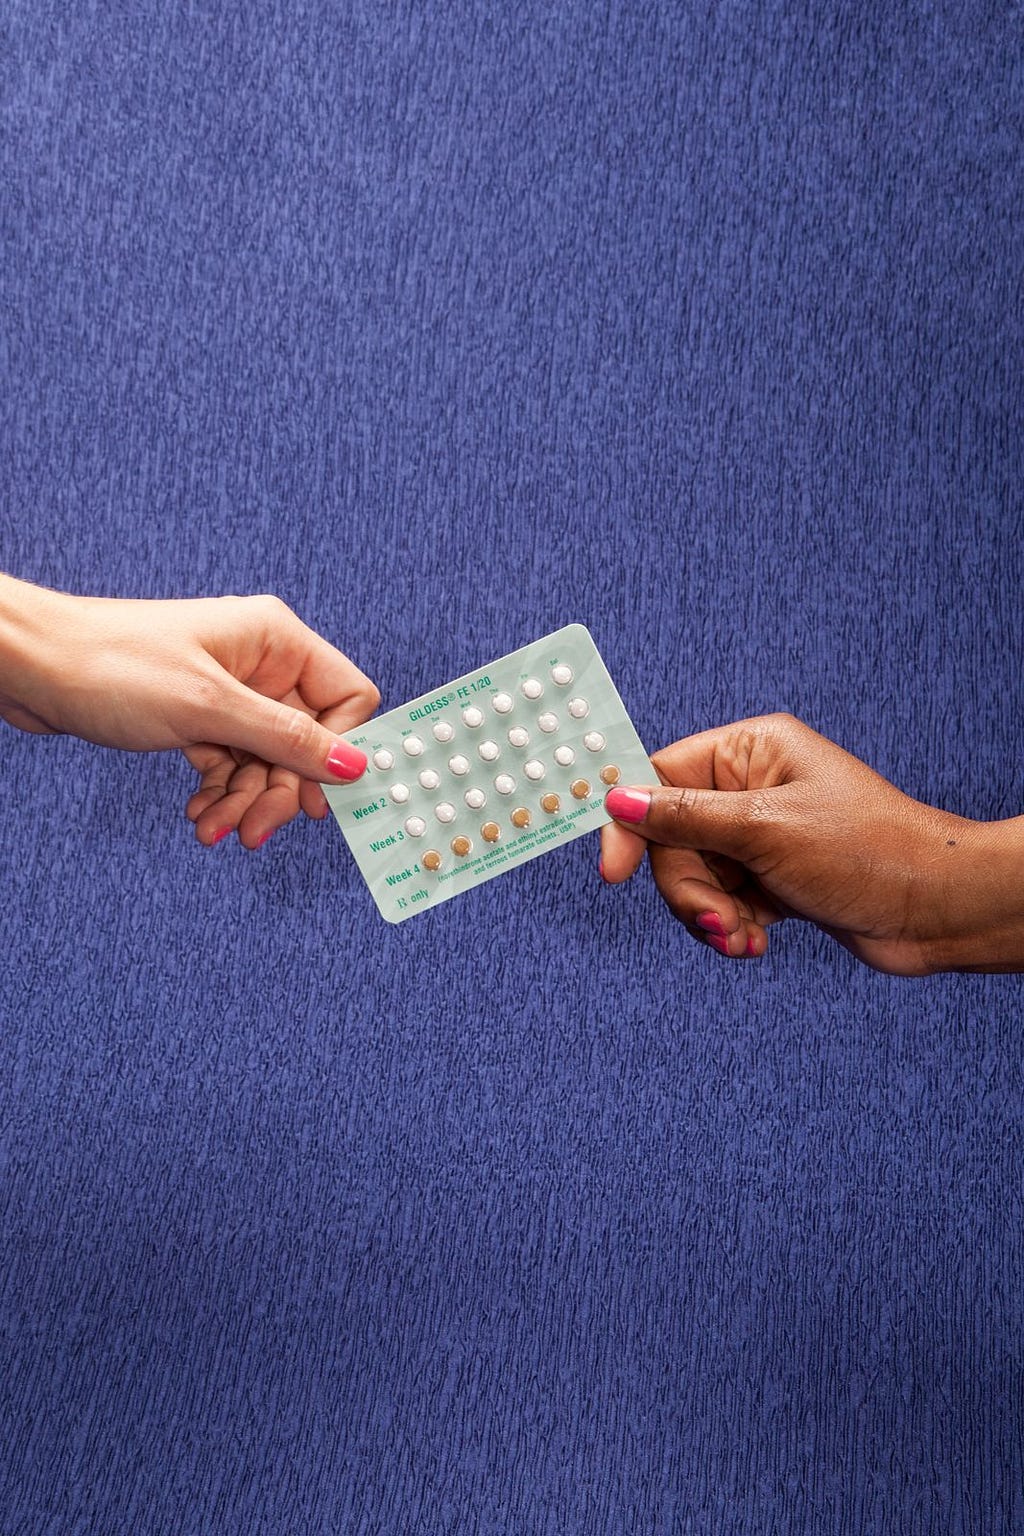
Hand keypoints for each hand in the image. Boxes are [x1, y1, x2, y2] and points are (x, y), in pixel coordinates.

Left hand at [0, 577, 378, 847]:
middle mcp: (260, 663)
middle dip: (280, 790)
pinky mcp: (199, 716)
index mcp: (276, 640)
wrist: (31, 667)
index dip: (338, 751)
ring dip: (244, 801)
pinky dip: (219, 794)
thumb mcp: (209, 709)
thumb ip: (287, 738)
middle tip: (254, 831)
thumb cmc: (111, 664)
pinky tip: (198, 815)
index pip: (346, 697)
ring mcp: (229, 692)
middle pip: (305, 741)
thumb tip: (357, 765)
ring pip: (265, 761)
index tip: (319, 800)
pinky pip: (230, 764)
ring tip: (212, 829)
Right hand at [600, 712, 1023, 974]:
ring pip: (694, 880)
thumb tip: (617, 798)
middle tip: (717, 920)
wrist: (935, 910)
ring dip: (711, 917)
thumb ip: (685, 817)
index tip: (613, 872)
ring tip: (745, 939)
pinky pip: (721, 903)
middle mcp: (751, 787)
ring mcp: (761, 835)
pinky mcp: (771, 879)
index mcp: (750, 750)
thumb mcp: (764, 830)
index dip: (631, 824)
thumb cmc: (866, 851)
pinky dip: (730, 928)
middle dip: (689, 890)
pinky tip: (757, 944)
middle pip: (672, 841)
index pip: (660, 775)